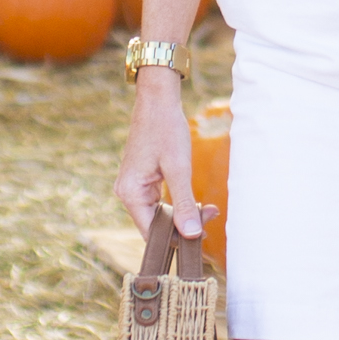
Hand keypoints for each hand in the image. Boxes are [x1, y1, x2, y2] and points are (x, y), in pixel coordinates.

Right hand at [115, 67, 201, 238]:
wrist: (158, 101)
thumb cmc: (166, 130)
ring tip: (208, 208)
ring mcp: (133, 186)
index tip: (203, 235)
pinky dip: (177, 203)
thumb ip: (184, 203)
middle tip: (211, 215)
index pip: (152, 232)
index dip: (176, 238)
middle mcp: (127, 193)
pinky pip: (159, 202)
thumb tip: (191, 234)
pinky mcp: (142, 180)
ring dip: (183, 214)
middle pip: (155, 225)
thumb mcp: (179, 168)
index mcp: (131, 193)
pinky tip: (195, 201)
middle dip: (184, 224)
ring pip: (159, 214)